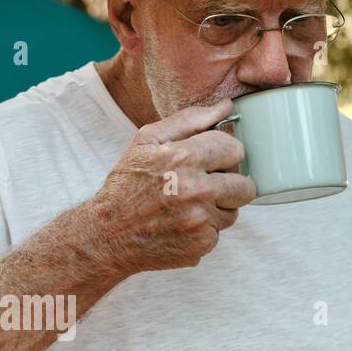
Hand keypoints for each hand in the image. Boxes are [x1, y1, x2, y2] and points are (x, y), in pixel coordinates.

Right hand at [84, 97, 255, 278]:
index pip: (233, 148)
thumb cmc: (127, 185)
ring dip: (217, 208)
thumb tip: (226, 107)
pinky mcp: (201, 244)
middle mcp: (195, 189)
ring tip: (187, 207)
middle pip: (244, 184)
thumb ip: (188, 120)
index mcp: (183, 158)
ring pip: (233, 210)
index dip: (223, 154)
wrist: (108, 235)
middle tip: (203, 186)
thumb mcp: (147, 142)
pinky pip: (219, 232)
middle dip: (228, 183)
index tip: (210, 161)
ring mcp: (200, 220)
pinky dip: (204, 229)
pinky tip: (181, 225)